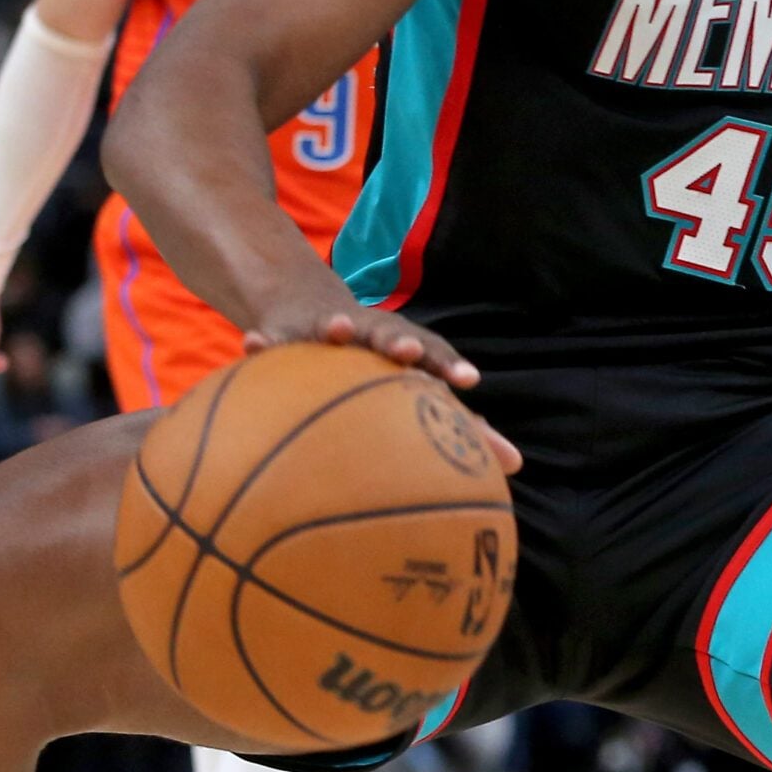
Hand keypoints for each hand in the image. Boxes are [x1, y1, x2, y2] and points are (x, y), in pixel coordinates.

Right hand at [244, 306, 522, 473]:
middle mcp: (371, 335)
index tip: (470, 381)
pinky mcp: (286, 329)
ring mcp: (327, 329)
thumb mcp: (409, 391)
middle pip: (389, 335)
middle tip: (406, 352)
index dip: (450, 366)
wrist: (307, 306)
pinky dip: (266, 341)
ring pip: (335, 327)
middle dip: (399, 341)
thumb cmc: (373, 364)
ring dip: (339, 326)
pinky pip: (274, 339)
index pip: (433, 356)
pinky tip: (253, 344)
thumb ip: (459, 427)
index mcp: (403, 352)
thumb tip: (518, 465)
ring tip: (337, 329)